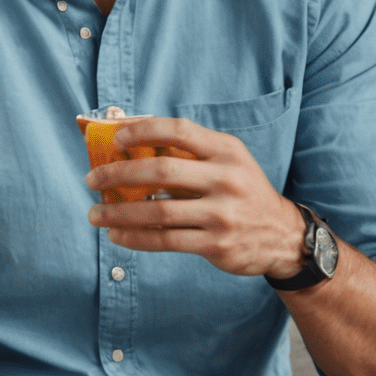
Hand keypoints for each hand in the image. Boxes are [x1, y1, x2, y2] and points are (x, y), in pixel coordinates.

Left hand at [86, 117, 304, 277]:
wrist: (284, 236)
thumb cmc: (240, 190)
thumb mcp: (226, 161)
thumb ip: (185, 150)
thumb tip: (124, 134)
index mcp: (226, 150)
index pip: (178, 131)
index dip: (142, 131)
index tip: (115, 139)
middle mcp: (227, 178)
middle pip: (160, 171)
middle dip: (117, 174)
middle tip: (91, 180)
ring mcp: (222, 214)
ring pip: (156, 210)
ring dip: (117, 212)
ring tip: (94, 213)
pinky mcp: (217, 244)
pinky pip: (164, 240)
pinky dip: (134, 237)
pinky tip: (116, 234)